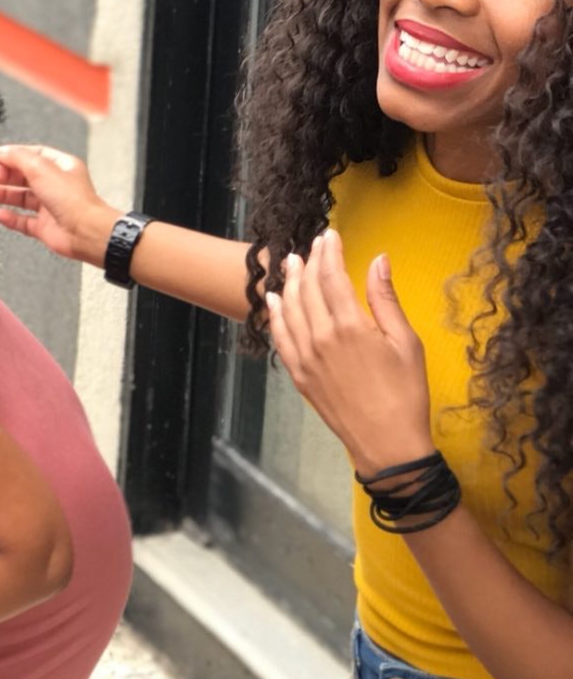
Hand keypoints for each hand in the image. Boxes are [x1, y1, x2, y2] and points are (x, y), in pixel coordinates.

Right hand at [0, 145, 121, 267]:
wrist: (85, 232)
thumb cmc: (73, 200)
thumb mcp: (41, 168)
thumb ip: (18, 157)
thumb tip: (1, 152)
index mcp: (61, 167)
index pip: (32, 155)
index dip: (12, 155)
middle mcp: (56, 185)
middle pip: (23, 176)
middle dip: (3, 175)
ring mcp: (50, 207)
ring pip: (21, 198)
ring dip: (1, 194)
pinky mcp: (45, 227)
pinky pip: (23, 221)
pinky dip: (10, 217)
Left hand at [266, 230, 434, 475]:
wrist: (386, 444)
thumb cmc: (406, 393)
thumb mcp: (406, 342)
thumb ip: (386, 299)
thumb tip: (379, 260)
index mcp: (350, 325)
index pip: (332, 276)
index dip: (329, 251)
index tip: (329, 235)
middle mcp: (321, 337)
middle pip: (307, 288)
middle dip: (308, 262)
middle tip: (311, 245)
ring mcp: (304, 356)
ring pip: (289, 309)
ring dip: (289, 283)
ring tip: (292, 263)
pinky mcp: (298, 374)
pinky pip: (279, 337)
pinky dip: (275, 315)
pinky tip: (273, 301)